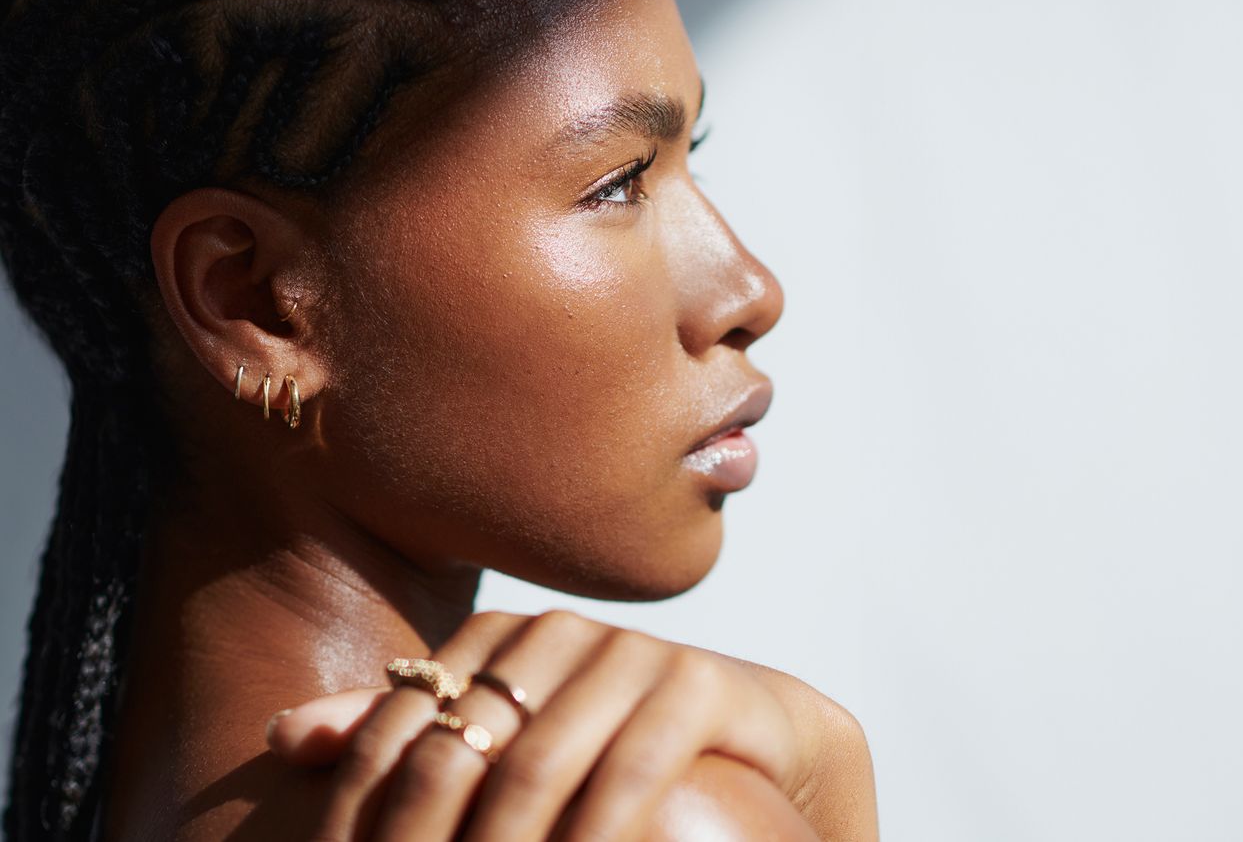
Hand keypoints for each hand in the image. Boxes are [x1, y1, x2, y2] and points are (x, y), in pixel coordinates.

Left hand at [265, 608, 822, 840]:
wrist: (749, 729)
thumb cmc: (610, 743)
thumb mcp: (503, 744)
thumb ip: (405, 736)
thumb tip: (280, 736)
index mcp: (496, 639)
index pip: (403, 725)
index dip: (367, 811)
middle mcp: (555, 634)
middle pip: (461, 752)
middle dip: (428, 841)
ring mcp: (627, 653)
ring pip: (536, 768)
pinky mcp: (696, 682)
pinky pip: (630, 771)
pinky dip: (594, 835)